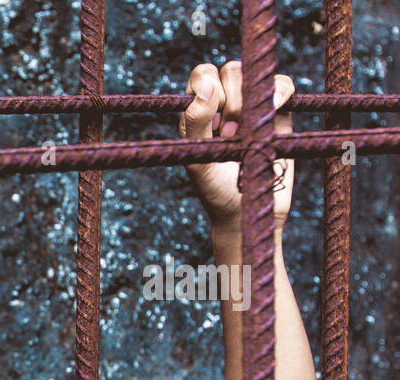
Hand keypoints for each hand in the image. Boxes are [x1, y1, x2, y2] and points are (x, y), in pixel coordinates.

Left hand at [178, 61, 294, 234]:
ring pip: (256, 72)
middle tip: (230, 134)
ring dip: (252, 99)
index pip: (202, 75)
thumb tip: (206, 84)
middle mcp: (224, 103)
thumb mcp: (198, 160)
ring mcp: (252, 105)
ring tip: (246, 132)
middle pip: (231, 70)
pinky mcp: (279, 113)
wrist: (248, 211)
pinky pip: (283, 84)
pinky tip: (274, 110)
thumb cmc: (215, 189)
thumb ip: (195, 122)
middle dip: (232, 99)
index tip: (213, 114)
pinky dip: (280, 91)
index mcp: (199, 111)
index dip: (208, 84)